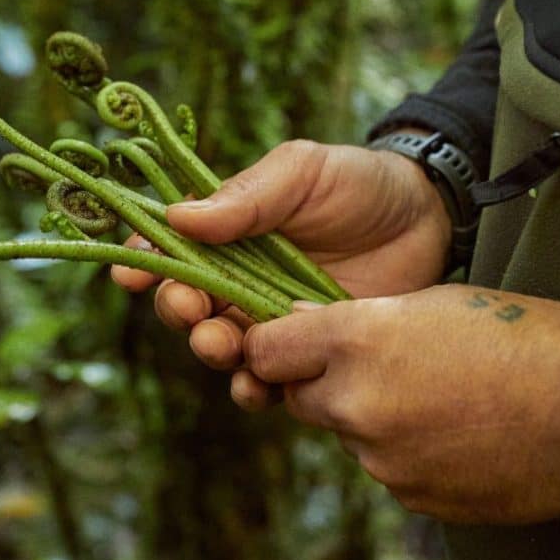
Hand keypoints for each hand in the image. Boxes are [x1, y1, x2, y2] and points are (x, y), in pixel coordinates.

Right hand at [111, 139, 451, 374]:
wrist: (430, 220)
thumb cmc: (359, 184)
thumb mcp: (302, 171)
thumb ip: (246, 195)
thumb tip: (178, 216)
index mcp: (226, 230)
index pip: (169, 247)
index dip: (142, 262)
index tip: (129, 274)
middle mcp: (237, 278)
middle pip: (186, 304)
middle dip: (178, 310)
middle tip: (191, 309)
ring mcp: (269, 318)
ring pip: (221, 346)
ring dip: (211, 351)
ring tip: (222, 345)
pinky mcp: (304, 352)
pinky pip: (268, 380)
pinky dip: (255, 388)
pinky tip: (259, 385)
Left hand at [241, 283, 559, 522]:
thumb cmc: (522, 336)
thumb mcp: (433, 302)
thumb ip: (357, 319)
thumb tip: (301, 324)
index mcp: (357, 340)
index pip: (265, 350)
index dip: (274, 347)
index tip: (290, 344)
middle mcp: (356, 403)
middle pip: (299, 397)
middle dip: (324, 384)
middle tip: (377, 367)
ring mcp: (383, 458)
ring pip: (347, 434)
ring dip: (370, 417)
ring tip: (435, 397)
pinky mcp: (411, 496)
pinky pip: (386, 468)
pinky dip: (405, 451)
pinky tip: (454, 431)